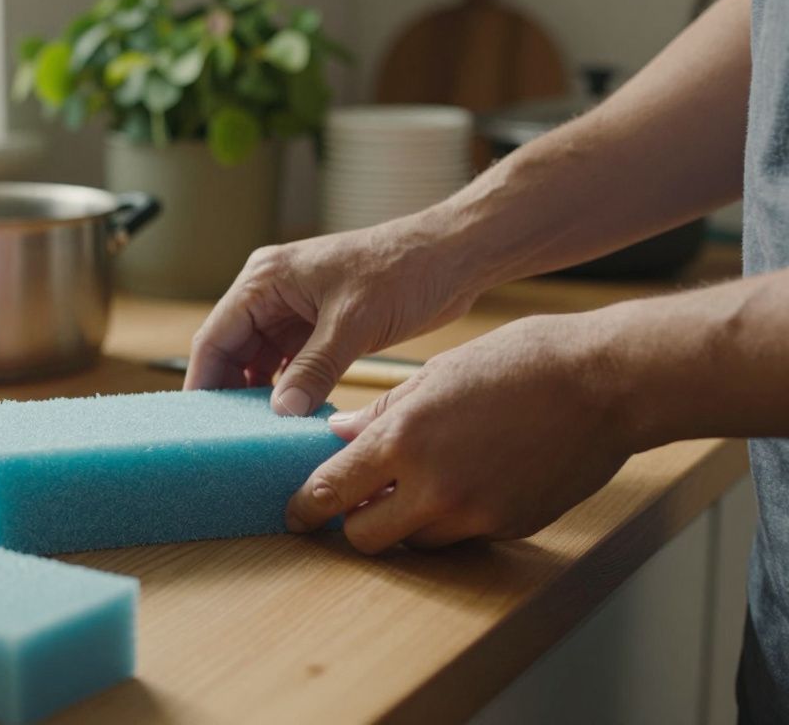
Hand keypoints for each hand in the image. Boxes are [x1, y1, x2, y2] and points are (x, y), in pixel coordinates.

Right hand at [184, 212, 484, 415]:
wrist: (451, 256)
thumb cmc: (402, 270)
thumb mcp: (353, 323)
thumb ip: (313, 369)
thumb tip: (281, 412)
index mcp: (265, 279)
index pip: (215, 336)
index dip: (204, 381)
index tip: (202, 423)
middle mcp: (271, 293)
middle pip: (232, 352)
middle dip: (232, 394)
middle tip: (233, 438)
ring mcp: (294, 310)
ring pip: (259, 363)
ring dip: (262, 396)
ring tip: (262, 434)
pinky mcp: (318, 326)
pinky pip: (289, 365)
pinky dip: (289, 391)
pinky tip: (293, 418)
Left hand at [284, 312, 634, 553]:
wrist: (606, 381)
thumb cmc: (521, 361)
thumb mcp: (437, 374)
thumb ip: (383, 413)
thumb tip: (339, 435)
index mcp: (405, 439)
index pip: (331, 492)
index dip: (305, 508)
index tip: (296, 514)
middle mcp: (434, 486)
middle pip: (364, 537)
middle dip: (353, 523)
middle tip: (356, 503)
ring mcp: (475, 513)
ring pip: (414, 542)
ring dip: (404, 523)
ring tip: (419, 483)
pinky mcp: (510, 526)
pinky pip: (462, 536)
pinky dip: (452, 519)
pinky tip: (467, 480)